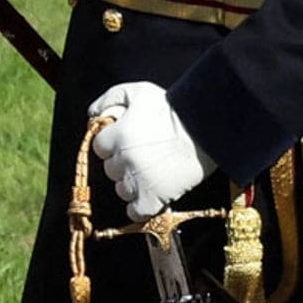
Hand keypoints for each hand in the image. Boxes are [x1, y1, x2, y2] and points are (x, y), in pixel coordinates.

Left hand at [89, 82, 216, 220]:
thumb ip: (110, 98)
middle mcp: (123, 161)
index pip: (100, 146)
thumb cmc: (176, 108)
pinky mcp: (152, 199)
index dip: (115, 142)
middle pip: (111, 169)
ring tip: (156, 170)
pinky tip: (152, 193)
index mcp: (118, 136)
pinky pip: (135, 211)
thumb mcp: (141, 91)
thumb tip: (92, 114)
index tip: (132, 138)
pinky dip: (141, 206)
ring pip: (122, 189)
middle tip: (148, 152)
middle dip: (125, 161)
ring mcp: (136, 182)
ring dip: (134, 183)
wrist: (210, 128)